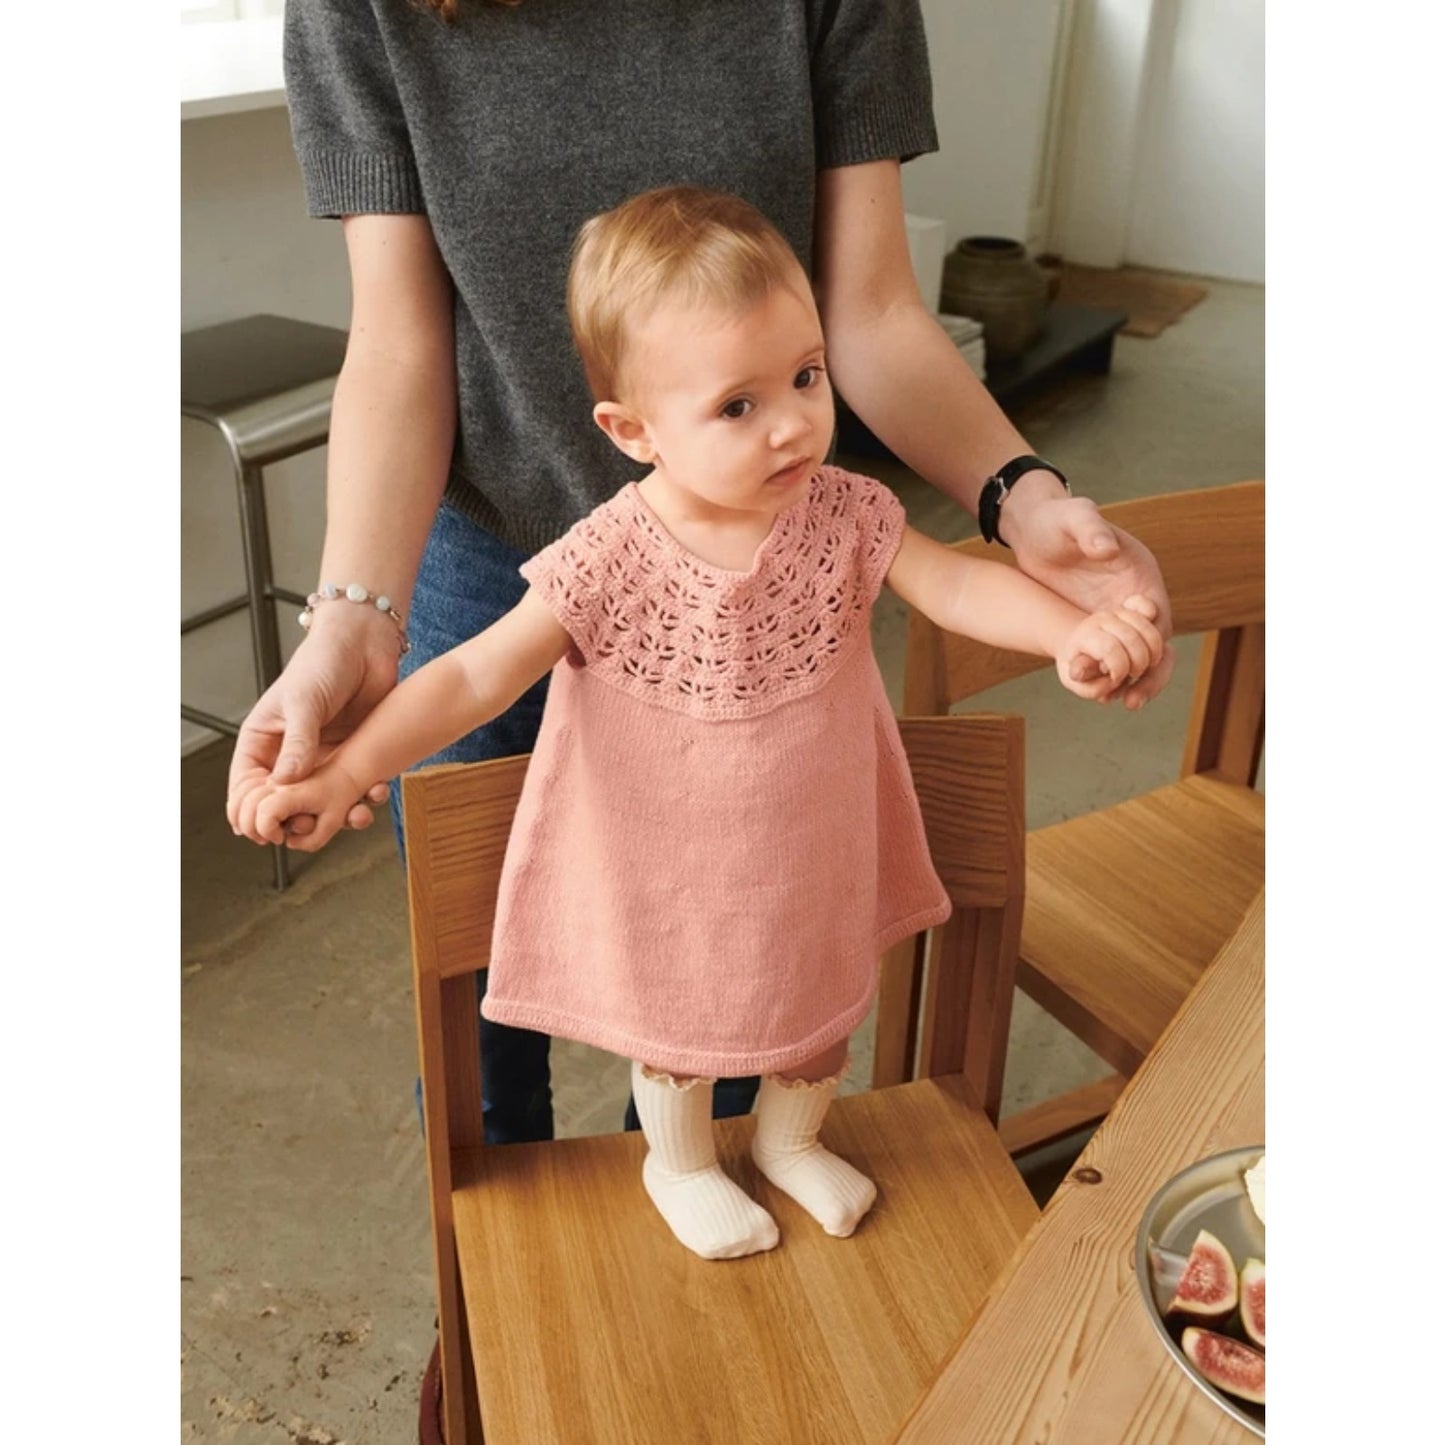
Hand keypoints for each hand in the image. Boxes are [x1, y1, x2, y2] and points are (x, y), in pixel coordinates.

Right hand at [226, 608, 396, 836]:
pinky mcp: (353, 757)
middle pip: (285, 805)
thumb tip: (284, 784)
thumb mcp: (304, 702)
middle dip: (299, 821)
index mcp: (262, 742)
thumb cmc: (323, 663)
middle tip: (314, 827)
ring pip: (324, 803)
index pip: (246, 788)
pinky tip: (376, 794)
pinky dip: (366, 797)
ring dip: (339, 815)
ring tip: (356, 816)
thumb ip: (297, 742)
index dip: (252, 814)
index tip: (269, 832)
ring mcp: (323, 759)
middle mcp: (289, 756)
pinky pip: (355, 788)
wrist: (365, 645)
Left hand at [1001, 482, 1175, 707]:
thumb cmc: (1057, 519)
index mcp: (1139, 574)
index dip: (1152, 643)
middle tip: (1132, 700)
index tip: (1140, 664)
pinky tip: (1091, 691)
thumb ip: (1091, 529)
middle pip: (1153, 644)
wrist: (1033, 531)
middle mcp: (1133, 597)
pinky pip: (1107, 655)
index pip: (1158, 616)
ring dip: (1126, 680)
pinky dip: (1104, 673)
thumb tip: (1106, 549)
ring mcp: (1114, 613)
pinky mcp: (1093, 624)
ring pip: (1132, 656)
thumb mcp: (1074, 517)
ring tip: (1111, 702)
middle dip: (1148, 674)